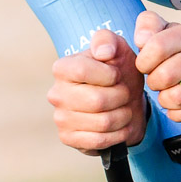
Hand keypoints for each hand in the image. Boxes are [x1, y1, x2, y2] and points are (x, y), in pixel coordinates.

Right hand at [48, 28, 147, 152]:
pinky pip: (99, 140)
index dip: (109, 75)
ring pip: (102, 122)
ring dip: (123, 116)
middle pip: (97, 101)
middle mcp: (56, 93)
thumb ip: (108, 40)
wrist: (125, 103)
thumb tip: (102, 52)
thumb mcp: (118, 49)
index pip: (82, 71)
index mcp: (62, 68)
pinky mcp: (68, 138)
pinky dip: (117, 134)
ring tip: (124, 108)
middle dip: (121, 97)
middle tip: (124, 94)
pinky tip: (120, 126)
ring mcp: (60, 118)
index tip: (117, 75)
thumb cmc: (118, 73)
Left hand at [133, 10, 180, 122]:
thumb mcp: (159, 33)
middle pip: (165, 76)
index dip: (143, 62)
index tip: (146, 66)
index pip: (156, 48)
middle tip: (159, 81)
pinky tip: (178, 107)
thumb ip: (147, 27)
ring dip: (166, 101)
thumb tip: (143, 39)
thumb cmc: (174, 53)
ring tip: (169, 93)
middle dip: (154, 84)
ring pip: (177, 97)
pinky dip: (179, 114)